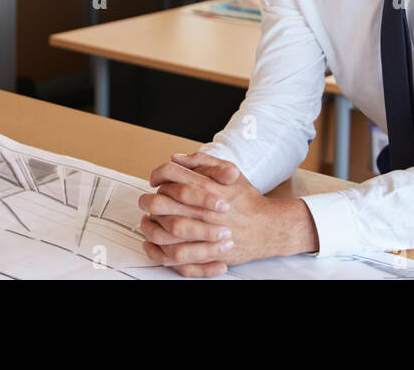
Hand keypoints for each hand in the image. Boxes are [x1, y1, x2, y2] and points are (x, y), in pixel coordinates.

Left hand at [138, 151, 317, 276]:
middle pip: (160, 203)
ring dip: (149, 226)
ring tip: (147, 222)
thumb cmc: (248, 200)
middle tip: (146, 201)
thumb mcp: (230, 170)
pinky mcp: (203, 253)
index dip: (157, 175)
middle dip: (147, 201)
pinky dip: (157, 251)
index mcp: (207, 187)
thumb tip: (175, 158)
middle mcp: (201, 210)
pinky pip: (172, 256)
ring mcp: (202, 234)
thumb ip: (202, 161)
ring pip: (162, 231)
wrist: (267, 228)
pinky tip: (153, 244)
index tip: (155, 180)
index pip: (170, 175)